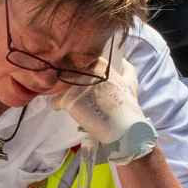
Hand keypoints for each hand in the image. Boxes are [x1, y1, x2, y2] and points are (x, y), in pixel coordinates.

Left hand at [52, 43, 155, 162]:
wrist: (124, 127)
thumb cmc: (128, 105)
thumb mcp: (131, 83)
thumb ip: (128, 68)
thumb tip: (122, 59)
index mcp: (99, 64)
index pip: (81, 62)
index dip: (80, 72)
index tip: (84, 82)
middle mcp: (85, 71)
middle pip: (68, 73)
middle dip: (70, 81)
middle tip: (78, 93)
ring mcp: (75, 85)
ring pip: (60, 86)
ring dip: (63, 92)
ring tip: (73, 102)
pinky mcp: (68, 100)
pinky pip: (55, 100)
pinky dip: (59, 105)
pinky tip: (69, 110)